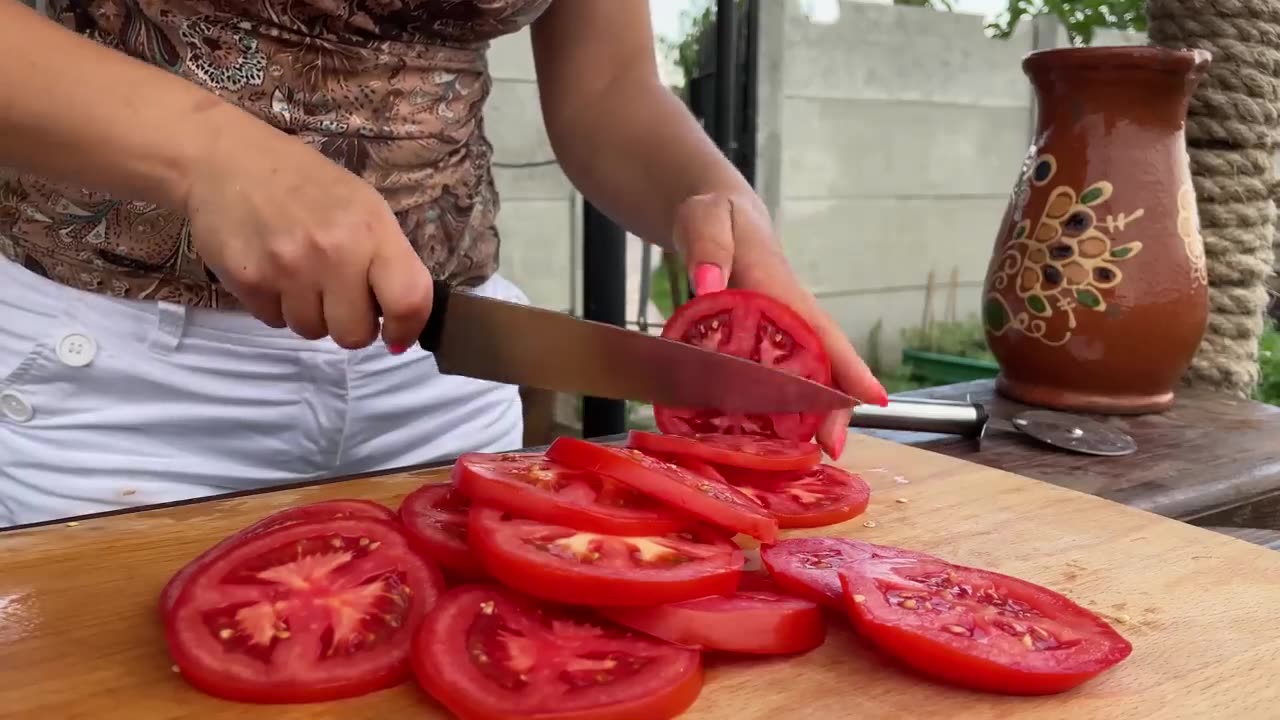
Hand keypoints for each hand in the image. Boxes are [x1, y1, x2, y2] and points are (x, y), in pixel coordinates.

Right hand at [183, 116, 431, 350]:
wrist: (224, 158)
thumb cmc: (303, 181)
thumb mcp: (362, 206)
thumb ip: (386, 258)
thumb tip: (402, 317)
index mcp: (371, 229)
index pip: (408, 300)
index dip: (408, 328)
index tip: (398, 334)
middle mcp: (334, 252)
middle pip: (355, 334)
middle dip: (351, 323)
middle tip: (339, 297)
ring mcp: (288, 269)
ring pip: (312, 331)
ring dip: (310, 314)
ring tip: (300, 275)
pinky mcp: (248, 282)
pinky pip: (275, 322)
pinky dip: (277, 306)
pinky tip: (272, 271)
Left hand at [672, 193, 888, 459]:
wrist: (711, 217)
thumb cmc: (712, 216)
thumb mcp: (704, 219)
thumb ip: (707, 247)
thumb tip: (707, 283)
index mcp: (778, 284)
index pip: (819, 327)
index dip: (847, 365)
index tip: (874, 399)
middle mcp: (788, 311)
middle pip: (823, 361)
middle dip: (835, 405)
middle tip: (832, 448)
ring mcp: (778, 328)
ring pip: (804, 374)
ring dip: (811, 413)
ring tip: (811, 454)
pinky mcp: (762, 339)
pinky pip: (776, 375)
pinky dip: (780, 406)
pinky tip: (772, 437)